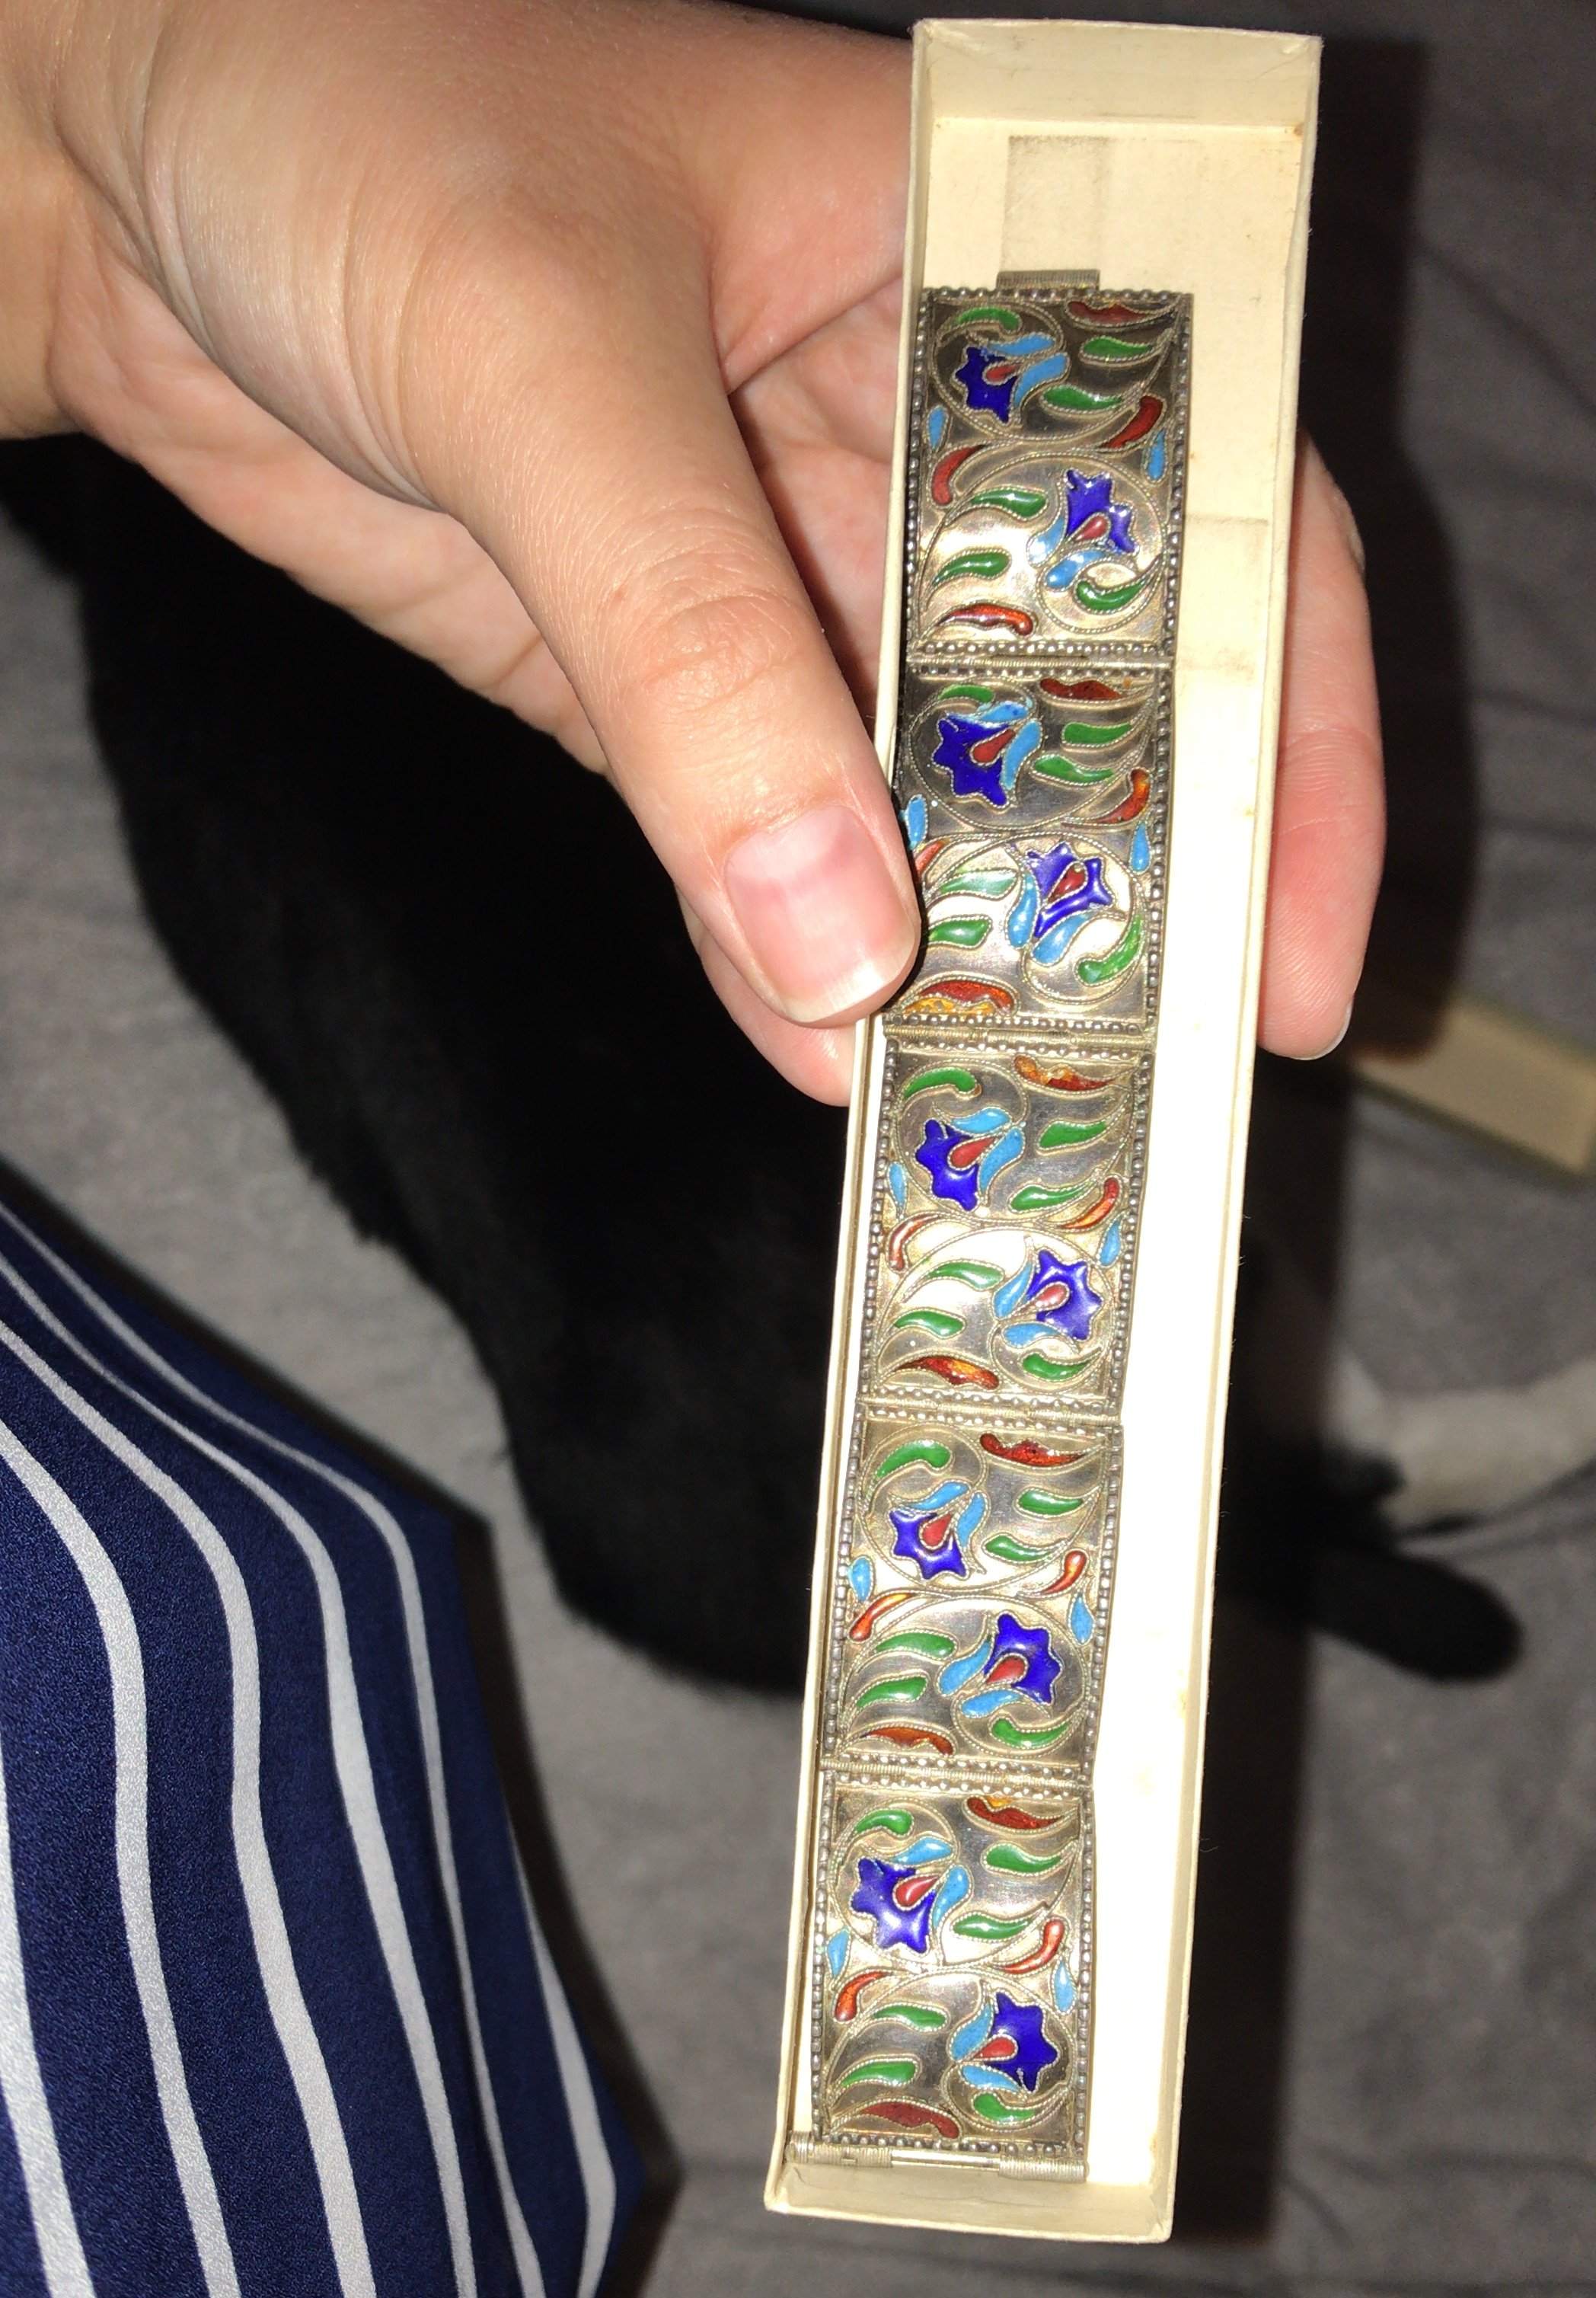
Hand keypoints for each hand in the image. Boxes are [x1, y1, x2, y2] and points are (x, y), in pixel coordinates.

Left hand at [1, 0, 1380, 1099]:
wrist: (102, 158)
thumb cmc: (332, 106)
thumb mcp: (537, 354)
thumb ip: (691, 644)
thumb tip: (838, 944)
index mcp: (966, 254)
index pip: (1209, 497)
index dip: (1281, 728)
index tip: (1285, 942)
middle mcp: (905, 411)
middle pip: (1087, 682)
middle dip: (1132, 886)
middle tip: (1166, 1078)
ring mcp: (774, 552)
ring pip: (927, 783)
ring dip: (967, 948)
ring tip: (1018, 1110)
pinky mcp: (649, 662)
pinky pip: (758, 832)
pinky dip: (790, 951)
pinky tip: (827, 1059)